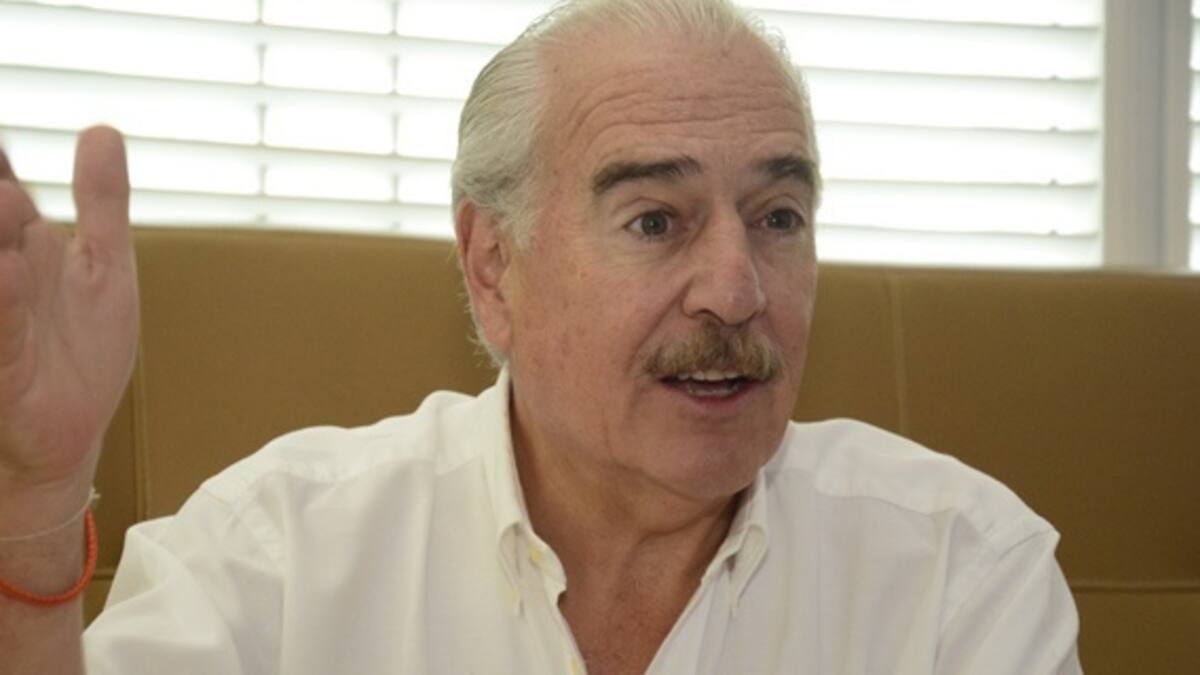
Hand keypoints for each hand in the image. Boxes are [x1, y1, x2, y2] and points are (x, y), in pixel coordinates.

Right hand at [0, 127, 138, 528]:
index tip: (4, 137)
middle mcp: (3, 270)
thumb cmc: (81, 350)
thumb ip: (100, 201)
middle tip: (5, 180)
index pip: (0, 178)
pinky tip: (10, 270)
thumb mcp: (103, 264)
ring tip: (5, 198)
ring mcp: (1, 316)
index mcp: (20, 241)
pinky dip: (4, 301)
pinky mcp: (5, 365)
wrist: (71, 435)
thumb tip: (101, 129)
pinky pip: (1, 333)